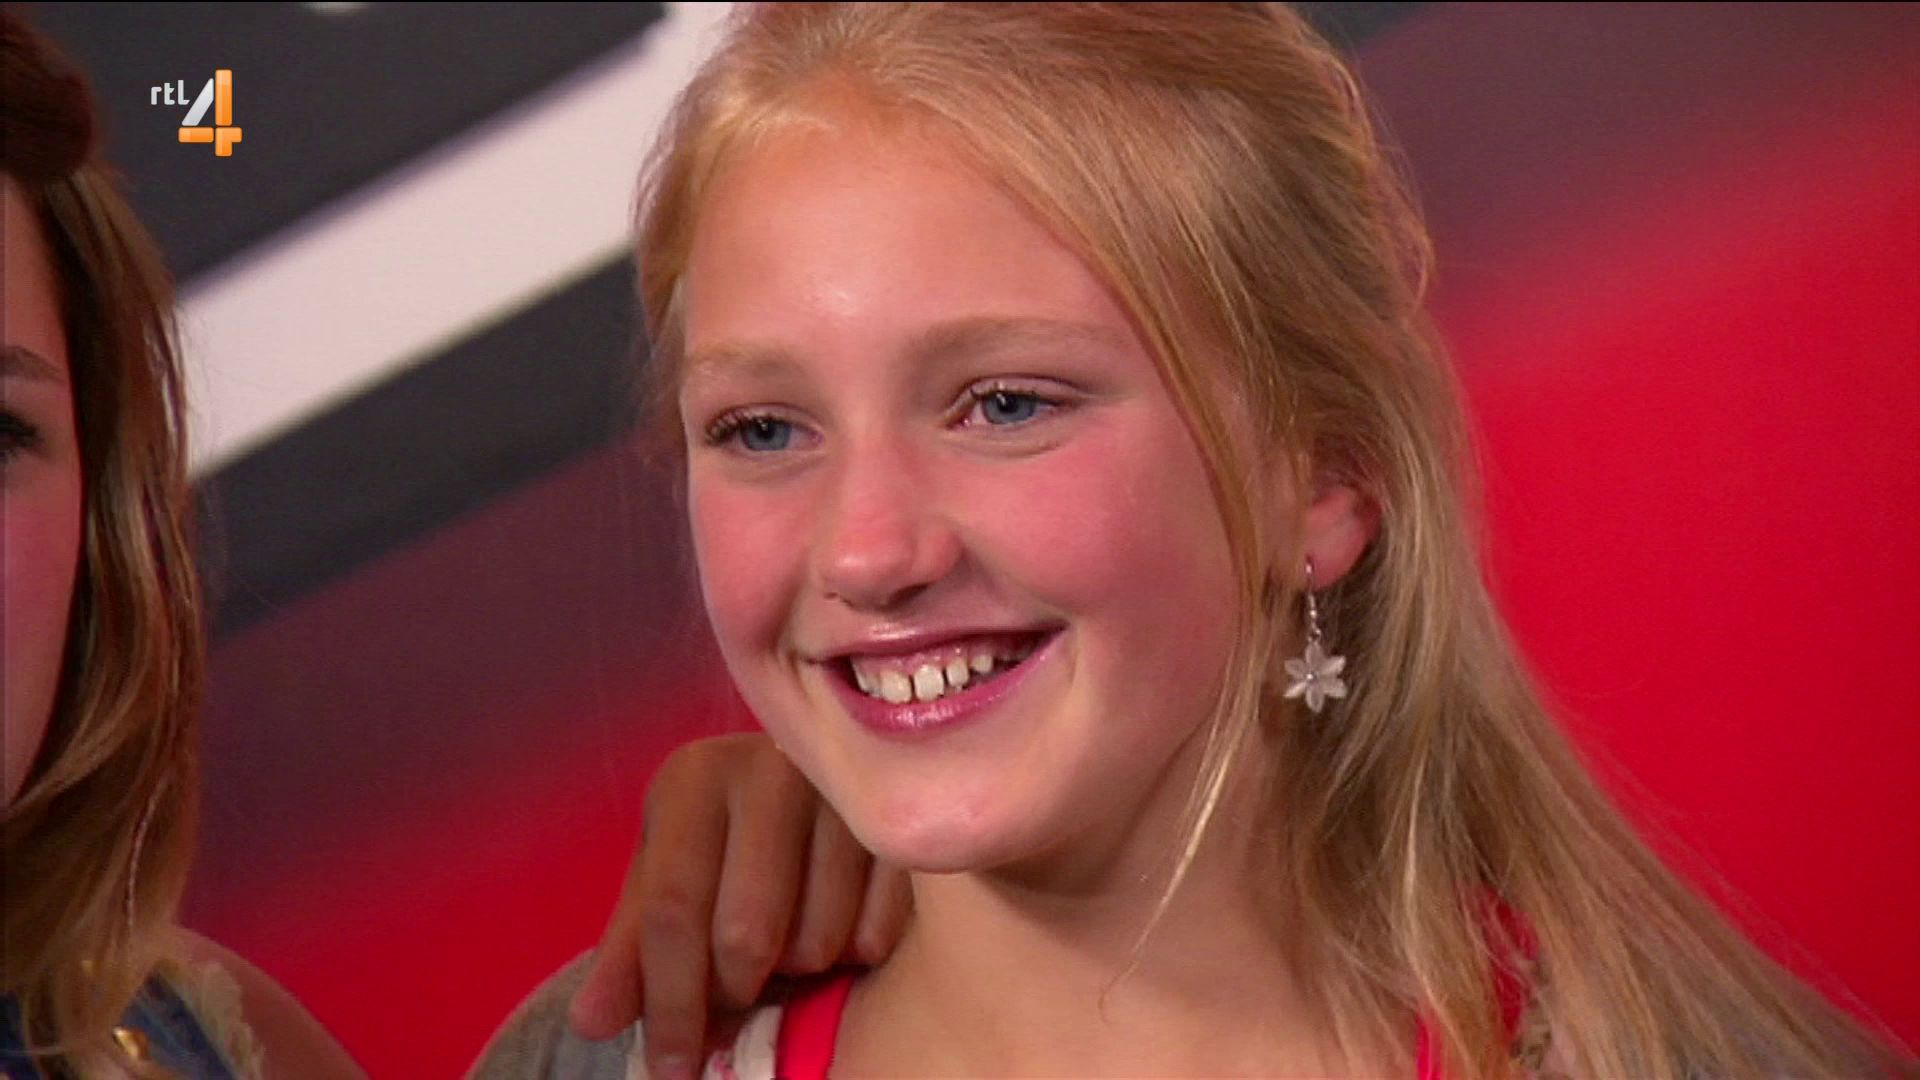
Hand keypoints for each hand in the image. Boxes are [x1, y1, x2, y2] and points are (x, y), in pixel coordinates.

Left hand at [566, 732, 909, 1075]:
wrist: (822, 773)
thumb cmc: (731, 832)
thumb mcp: (669, 872)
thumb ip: (632, 949)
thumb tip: (593, 1023)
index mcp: (697, 778)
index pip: (672, 909)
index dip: (670, 1001)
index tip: (673, 1068)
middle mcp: (771, 768)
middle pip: (746, 933)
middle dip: (737, 991)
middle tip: (740, 997)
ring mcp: (846, 791)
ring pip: (818, 942)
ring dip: (800, 971)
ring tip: (792, 943)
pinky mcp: (903, 824)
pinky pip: (877, 934)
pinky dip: (855, 956)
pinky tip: (843, 925)